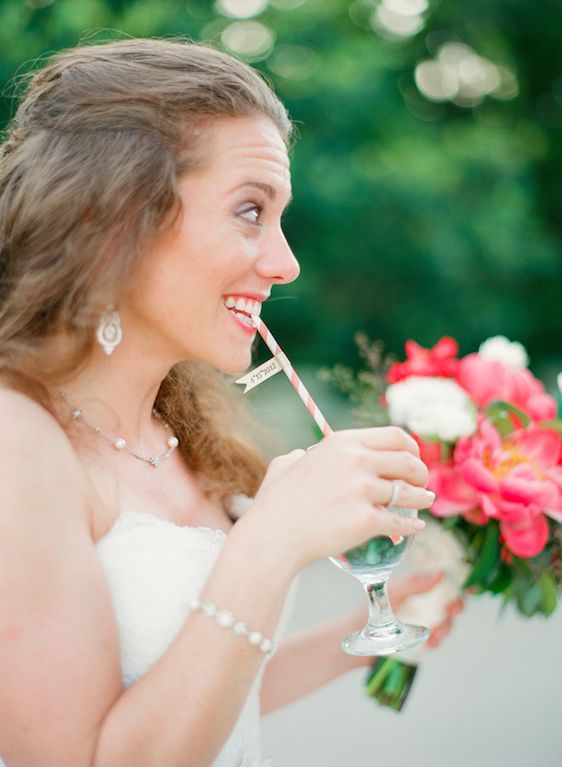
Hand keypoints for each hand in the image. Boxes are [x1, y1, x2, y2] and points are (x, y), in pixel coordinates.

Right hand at [244, 427, 433, 574]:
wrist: (272, 537)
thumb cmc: (275, 503)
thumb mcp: (287, 464)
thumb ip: (302, 455)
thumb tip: (303, 454)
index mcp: (342, 443)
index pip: (394, 436)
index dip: (411, 448)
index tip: (412, 459)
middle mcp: (355, 461)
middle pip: (408, 462)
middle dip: (420, 473)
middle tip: (420, 483)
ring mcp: (362, 491)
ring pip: (409, 494)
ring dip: (421, 498)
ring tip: (424, 501)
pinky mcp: (365, 521)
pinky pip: (400, 522)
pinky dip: (411, 526)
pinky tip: (414, 526)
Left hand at [347, 570, 463, 667]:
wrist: (354, 636)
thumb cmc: (368, 609)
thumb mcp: (392, 593)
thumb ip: (414, 584)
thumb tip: (441, 573)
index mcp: (416, 589)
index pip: (443, 583)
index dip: (459, 584)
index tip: (470, 587)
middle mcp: (422, 604)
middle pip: (449, 603)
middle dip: (456, 606)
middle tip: (452, 609)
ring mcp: (422, 623)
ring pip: (445, 623)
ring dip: (446, 626)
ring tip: (437, 631)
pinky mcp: (418, 641)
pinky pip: (434, 641)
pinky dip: (435, 641)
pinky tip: (431, 642)